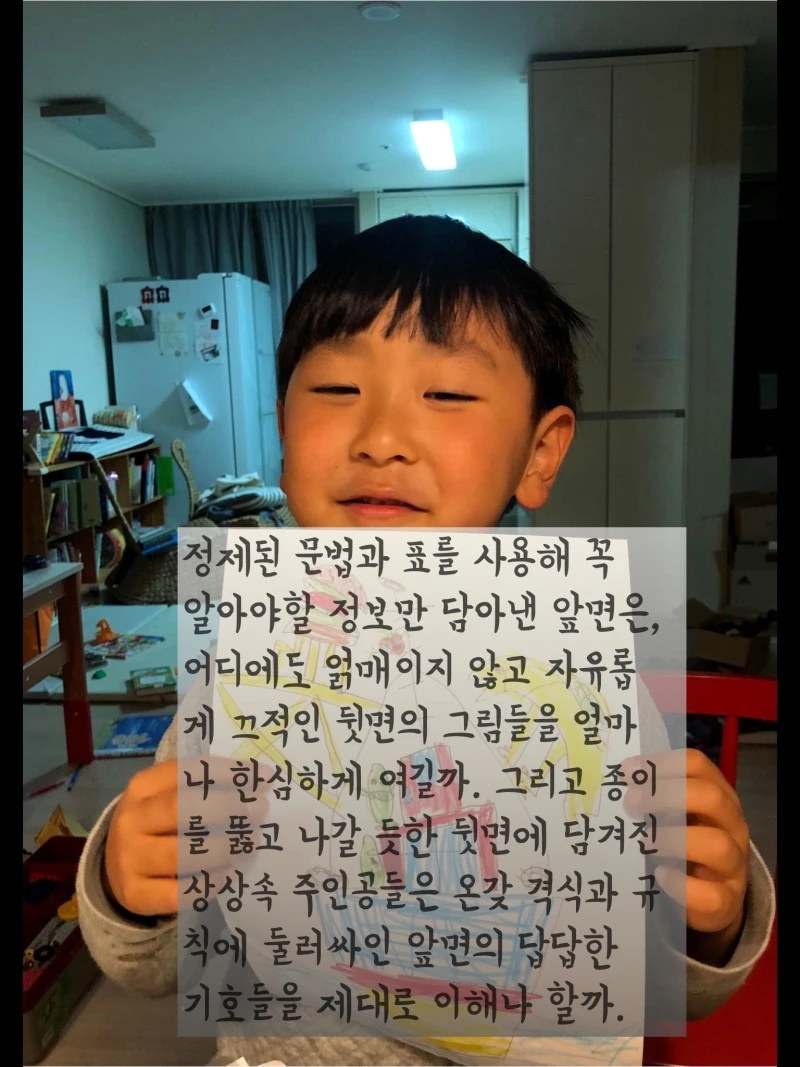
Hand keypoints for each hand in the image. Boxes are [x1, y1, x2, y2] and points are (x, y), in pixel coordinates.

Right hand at [104, 756, 269, 917]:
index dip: (228, 773)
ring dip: (223, 848)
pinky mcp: (134, 895)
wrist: (115, 865)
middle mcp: (131, 820)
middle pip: (181, 809)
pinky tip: (227, 875)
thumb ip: (205, 787)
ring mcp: (129, 859)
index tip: (264, 777)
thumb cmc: (157, 823)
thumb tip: (260, 778)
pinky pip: (176, 893)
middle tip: (259, 811)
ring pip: (181, 854)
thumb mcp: (169, 796)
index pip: (187, 772)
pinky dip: (207, 884)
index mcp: (142, 787)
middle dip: (227, 808)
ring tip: (249, 844)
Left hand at [624, 747, 749, 965]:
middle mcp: (732, 825)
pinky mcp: (727, 901)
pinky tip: (660, 876)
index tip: (627, 770)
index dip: (662, 763)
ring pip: (717, 845)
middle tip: (631, 803)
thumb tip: (619, 778)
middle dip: (666, 795)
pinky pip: (712, 895)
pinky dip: (682, 886)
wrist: (712, 896)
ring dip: (674, 839)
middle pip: (710, 797)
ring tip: (644, 841)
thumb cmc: (687, 843)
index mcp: (718, 795)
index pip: (697, 765)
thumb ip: (655, 797)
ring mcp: (734, 864)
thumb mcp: (675, 815)